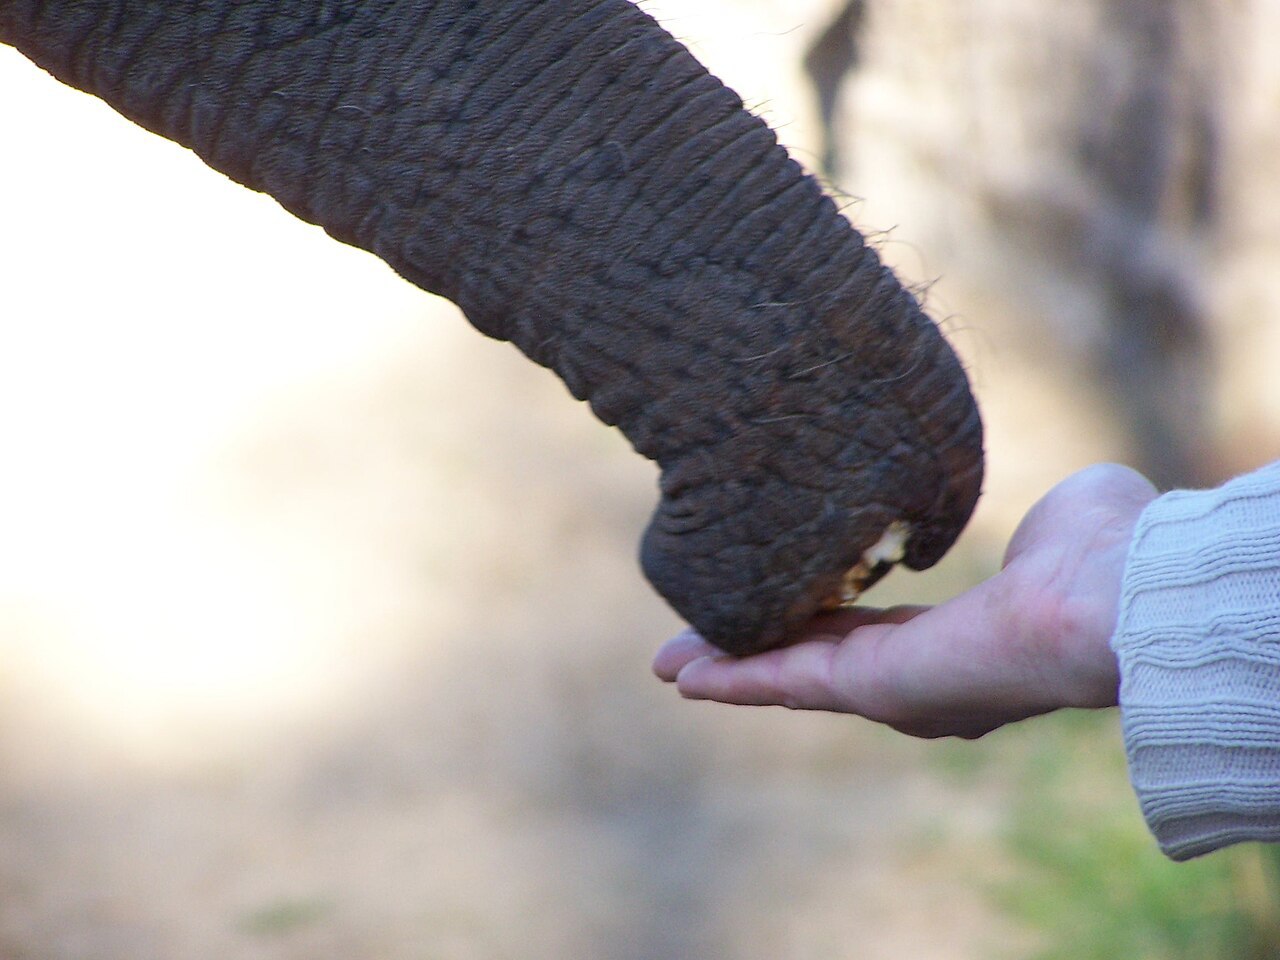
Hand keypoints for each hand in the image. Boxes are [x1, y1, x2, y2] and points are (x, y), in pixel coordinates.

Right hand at [653, 464, 1157, 737]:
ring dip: (728, 671)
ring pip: (790, 676)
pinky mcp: (876, 688)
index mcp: (960, 639)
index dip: (812, 618)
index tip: (771, 601)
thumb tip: (1018, 503)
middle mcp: (922, 676)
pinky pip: (789, 682)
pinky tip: (686, 676)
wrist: (1115, 593)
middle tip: (692, 650)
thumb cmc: (1099, 553)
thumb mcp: (1052, 518)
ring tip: (670, 667)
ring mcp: (897, 688)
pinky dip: (735, 681)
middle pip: (813, 661)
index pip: (867, 631)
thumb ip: (1025, 517)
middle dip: (750, 654)